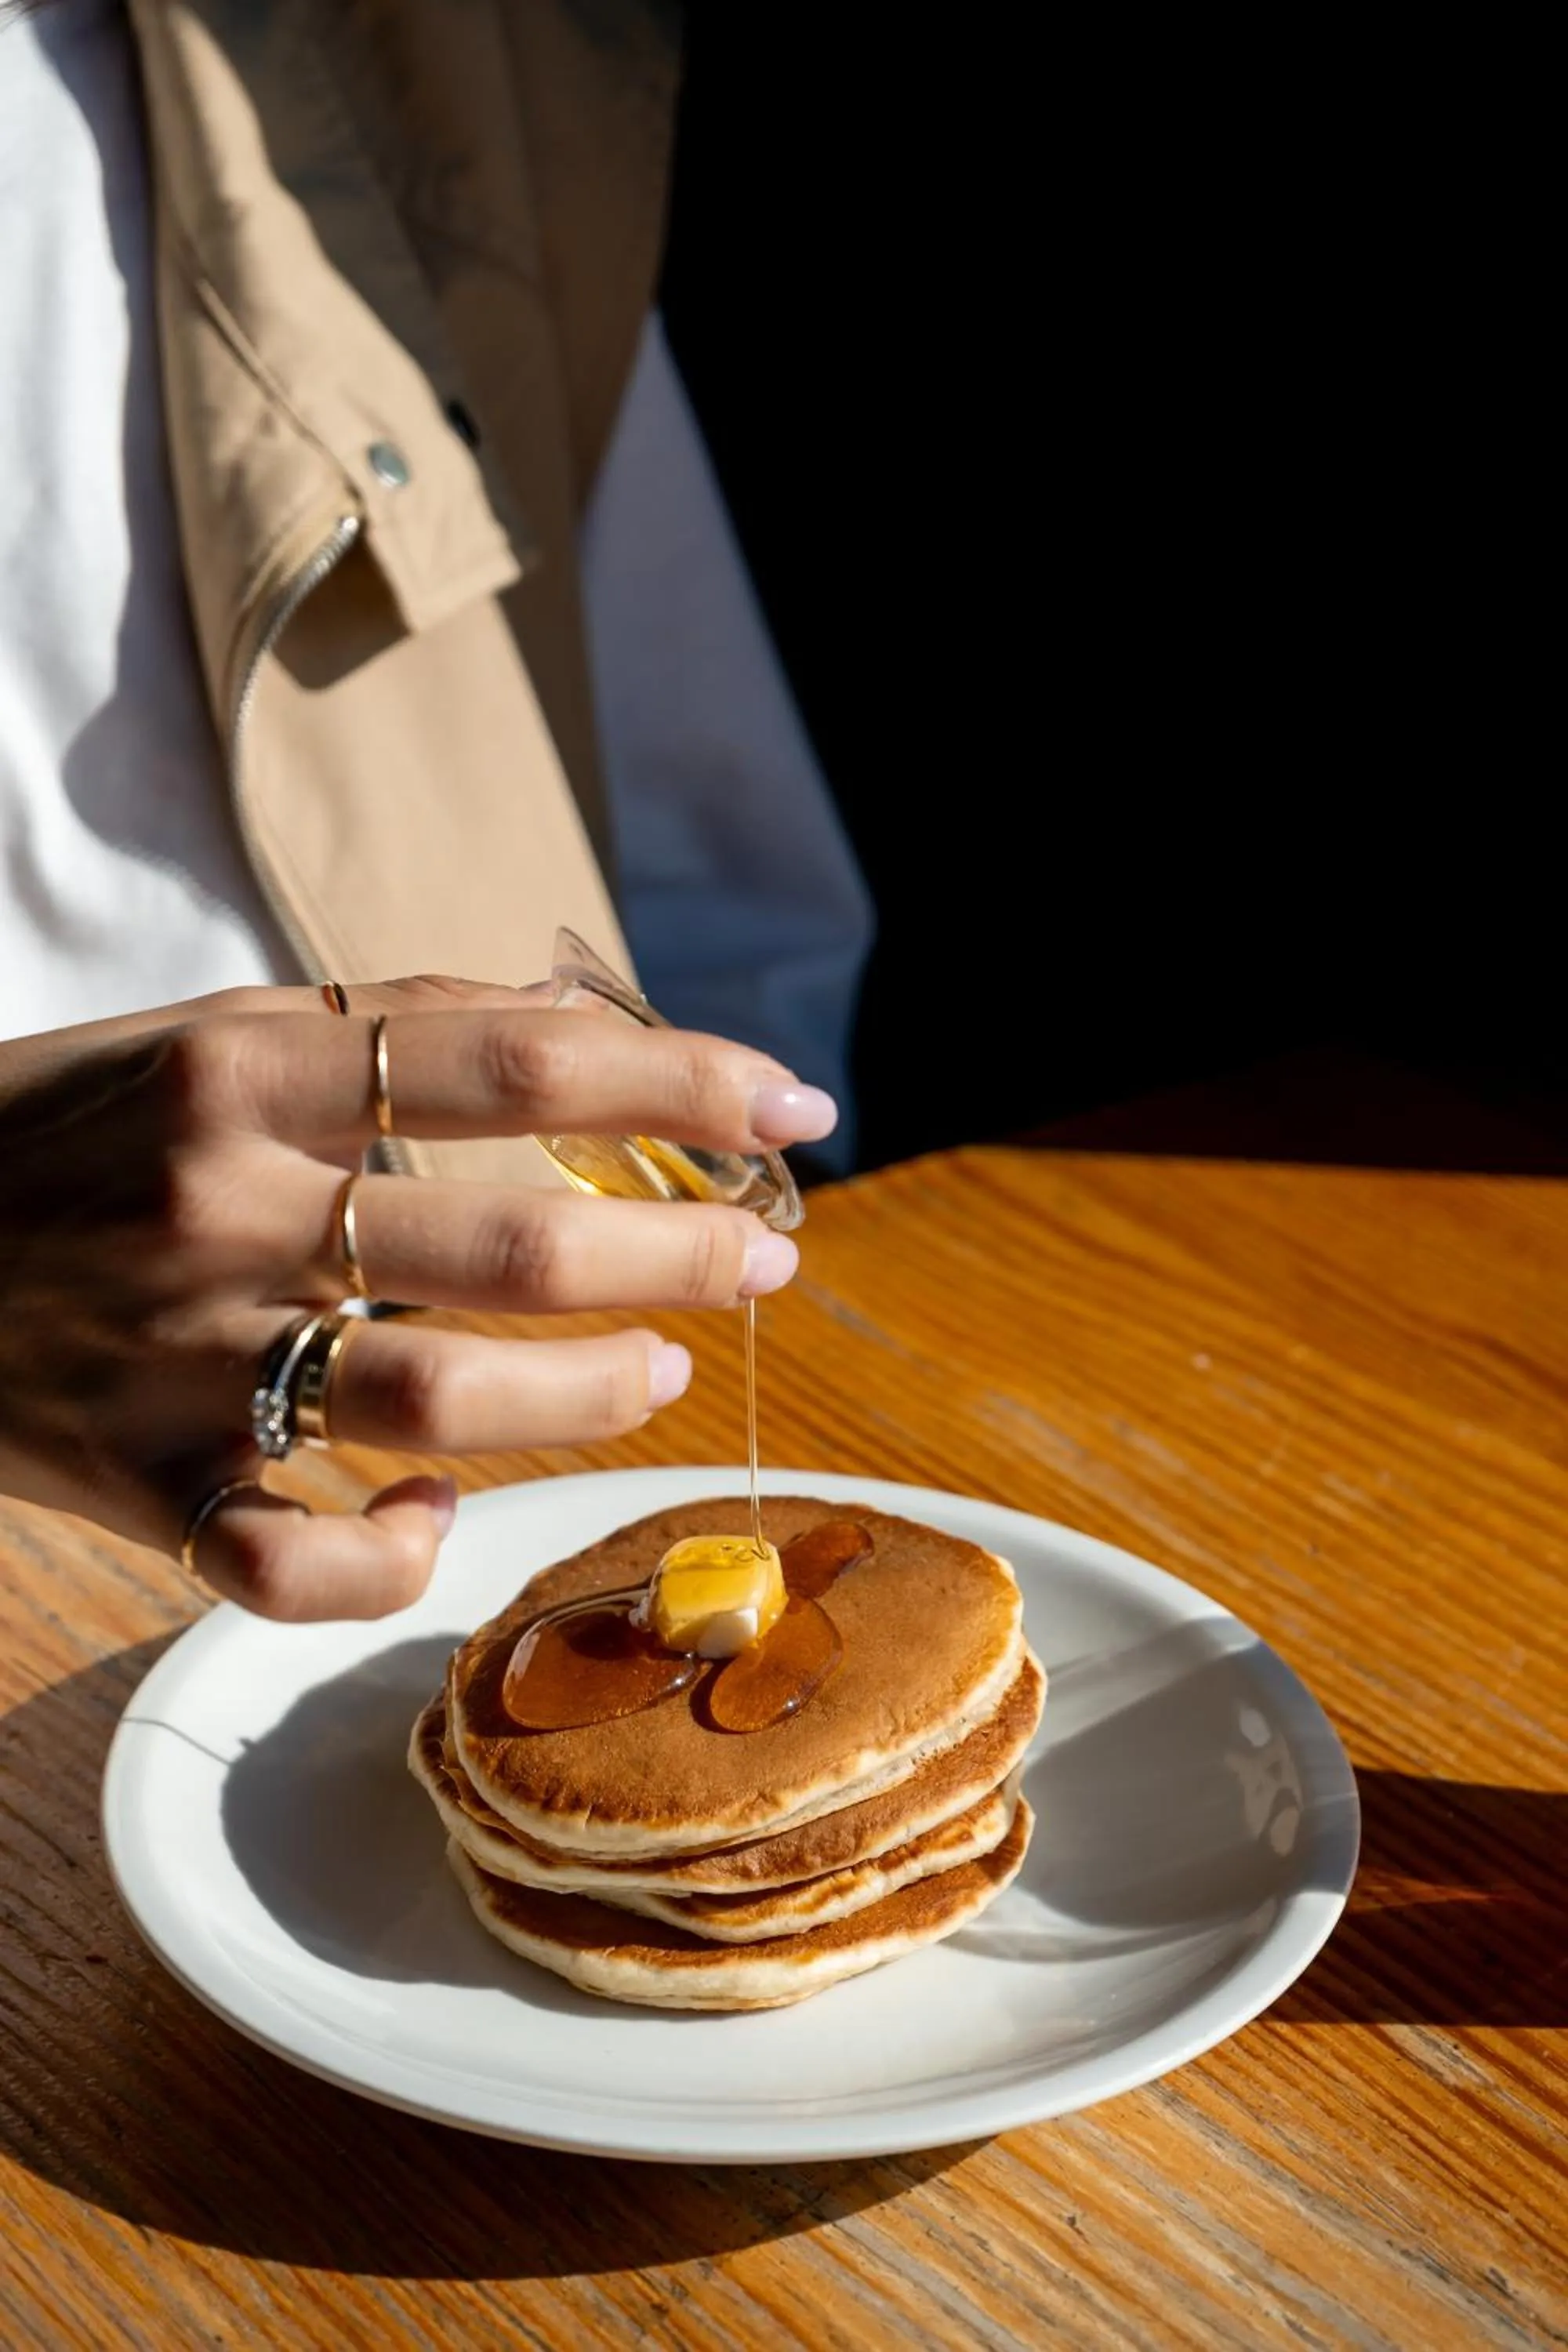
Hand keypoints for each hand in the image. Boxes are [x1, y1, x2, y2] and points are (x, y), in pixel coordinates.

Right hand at [0, 978, 835, 1619]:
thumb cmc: (62, 1126)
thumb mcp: (202, 1031)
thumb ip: (379, 1028)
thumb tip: (576, 1025)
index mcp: (247, 1068)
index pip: (523, 1064)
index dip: (685, 1081)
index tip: (791, 1104)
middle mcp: (225, 1207)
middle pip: (518, 1245)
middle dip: (681, 1251)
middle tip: (764, 1254)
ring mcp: (180, 1357)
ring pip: (440, 1402)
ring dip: (587, 1396)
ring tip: (660, 1369)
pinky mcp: (137, 1482)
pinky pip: (287, 1562)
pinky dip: (389, 1553)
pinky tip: (439, 1514)